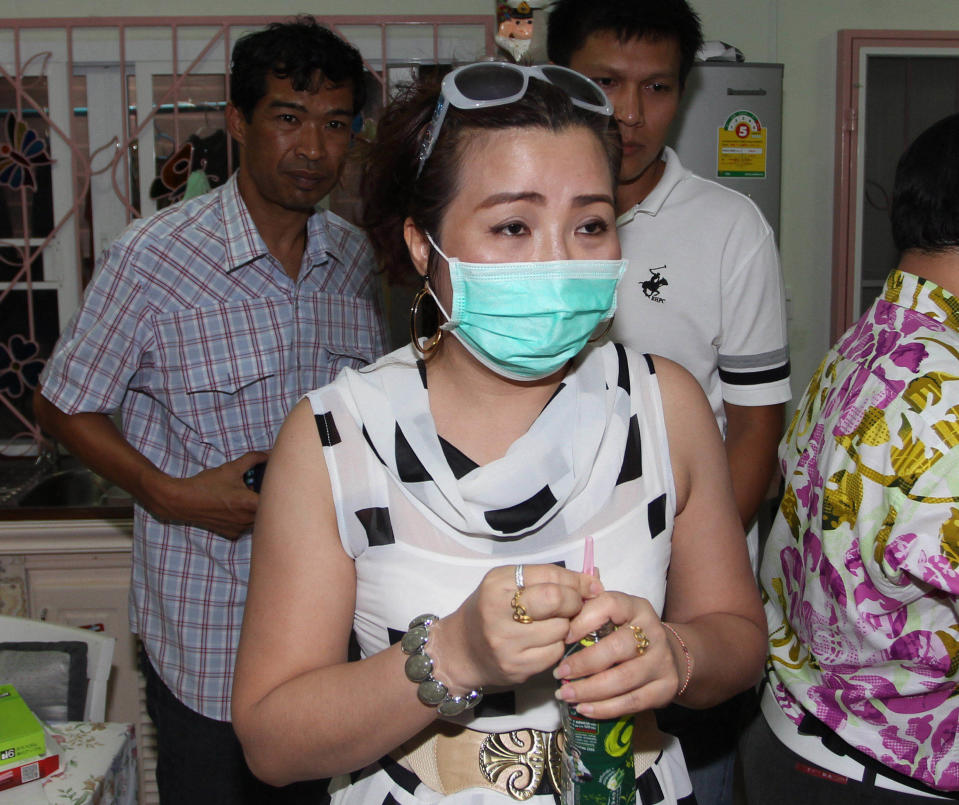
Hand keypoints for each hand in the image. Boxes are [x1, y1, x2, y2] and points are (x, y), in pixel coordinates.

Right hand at [147, 451, 267, 539]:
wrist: (182, 501)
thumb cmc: (206, 485)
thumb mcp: (231, 468)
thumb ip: (253, 459)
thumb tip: (268, 453)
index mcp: (250, 504)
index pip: (275, 500)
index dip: (276, 491)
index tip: (271, 483)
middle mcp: (247, 520)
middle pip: (267, 510)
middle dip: (264, 499)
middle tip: (254, 488)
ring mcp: (239, 529)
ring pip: (257, 519)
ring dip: (254, 509)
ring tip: (241, 497)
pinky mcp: (231, 534)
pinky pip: (245, 526)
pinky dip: (243, 517)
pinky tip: (232, 508)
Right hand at [433, 564, 602, 691]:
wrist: (460, 650)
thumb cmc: (490, 611)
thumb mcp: (507, 585)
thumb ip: (546, 580)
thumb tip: (593, 581)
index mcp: (497, 583)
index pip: (549, 575)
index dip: (576, 581)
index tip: (590, 586)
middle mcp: (498, 610)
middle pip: (556, 600)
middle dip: (575, 602)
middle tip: (574, 606)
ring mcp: (506, 641)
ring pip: (560, 629)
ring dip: (565, 626)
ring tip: (552, 625)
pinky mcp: (516, 666)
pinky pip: (555, 653)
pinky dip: (556, 646)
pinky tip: (543, 643)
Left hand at [552, 591, 682, 719]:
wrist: (668, 653)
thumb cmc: (627, 632)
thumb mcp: (613, 614)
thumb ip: (589, 610)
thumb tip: (563, 614)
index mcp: (637, 607)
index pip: (609, 605)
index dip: (583, 621)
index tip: (562, 638)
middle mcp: (654, 632)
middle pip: (617, 648)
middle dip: (583, 663)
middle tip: (559, 674)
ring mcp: (662, 661)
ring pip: (624, 679)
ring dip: (590, 690)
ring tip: (566, 694)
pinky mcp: (666, 687)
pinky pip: (633, 702)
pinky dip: (605, 708)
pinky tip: (584, 709)